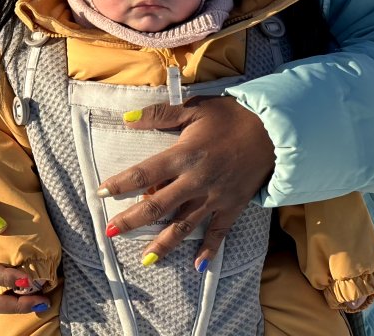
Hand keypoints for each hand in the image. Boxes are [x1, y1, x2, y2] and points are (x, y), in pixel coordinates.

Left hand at [96, 96, 273, 268]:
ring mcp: (214, 198)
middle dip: (132, 221)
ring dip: (163, 244)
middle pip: (157, 206)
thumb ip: (159, 115)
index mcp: (184, 155)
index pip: (144, 173)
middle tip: (110, 232)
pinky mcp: (232, 207)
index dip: (120, 185)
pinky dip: (208, 251)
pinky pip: (218, 233)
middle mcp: (196, 181)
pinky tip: (197, 266)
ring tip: (145, 259)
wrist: (274, 130)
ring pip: (183, 225)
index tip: (100, 193)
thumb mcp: (195, 108)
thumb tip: (126, 119)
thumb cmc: (231, 116)